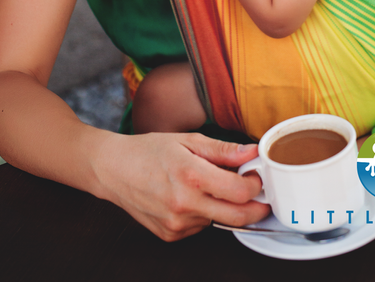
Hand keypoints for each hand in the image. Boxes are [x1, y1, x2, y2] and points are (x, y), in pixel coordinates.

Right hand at [94, 132, 268, 240]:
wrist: (114, 170)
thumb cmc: (149, 150)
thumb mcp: (187, 140)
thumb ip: (223, 150)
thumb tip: (252, 152)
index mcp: (191, 175)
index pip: (239, 191)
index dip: (255, 184)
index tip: (256, 176)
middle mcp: (184, 203)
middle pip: (237, 217)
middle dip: (256, 208)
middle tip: (261, 198)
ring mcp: (176, 223)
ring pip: (217, 221)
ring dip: (223, 207)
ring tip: (208, 185)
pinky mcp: (170, 234)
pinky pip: (199, 226)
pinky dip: (203, 213)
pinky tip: (188, 197)